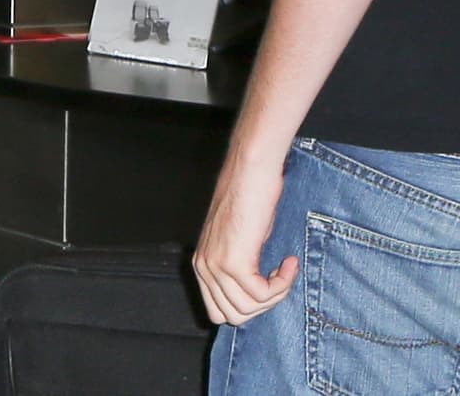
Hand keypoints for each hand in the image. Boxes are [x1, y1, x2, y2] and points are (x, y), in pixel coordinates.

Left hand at [193, 159, 298, 324]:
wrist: (252, 174)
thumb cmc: (251, 202)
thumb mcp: (239, 243)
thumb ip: (238, 270)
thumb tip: (253, 302)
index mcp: (201, 264)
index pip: (219, 312)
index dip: (249, 306)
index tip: (268, 285)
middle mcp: (203, 267)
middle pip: (235, 316)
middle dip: (264, 305)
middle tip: (279, 279)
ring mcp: (215, 265)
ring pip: (249, 309)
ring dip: (276, 294)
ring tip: (286, 268)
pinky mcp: (233, 262)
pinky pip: (261, 294)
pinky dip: (282, 284)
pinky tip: (290, 262)